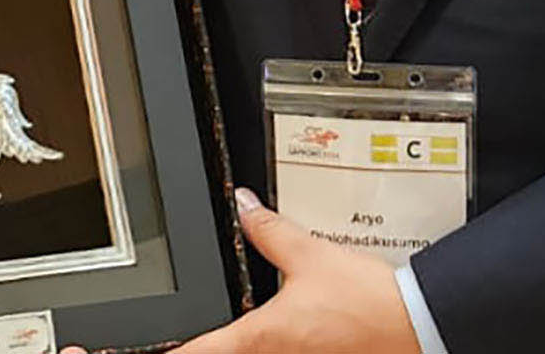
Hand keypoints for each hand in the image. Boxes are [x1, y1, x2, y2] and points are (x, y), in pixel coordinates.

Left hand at [65, 189, 418, 353]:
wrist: (425, 333)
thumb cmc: (374, 307)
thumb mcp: (313, 257)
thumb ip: (270, 231)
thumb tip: (243, 205)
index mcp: (255, 340)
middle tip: (120, 352)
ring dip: (196, 352)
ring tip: (168, 343)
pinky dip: (233, 352)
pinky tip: (229, 344)